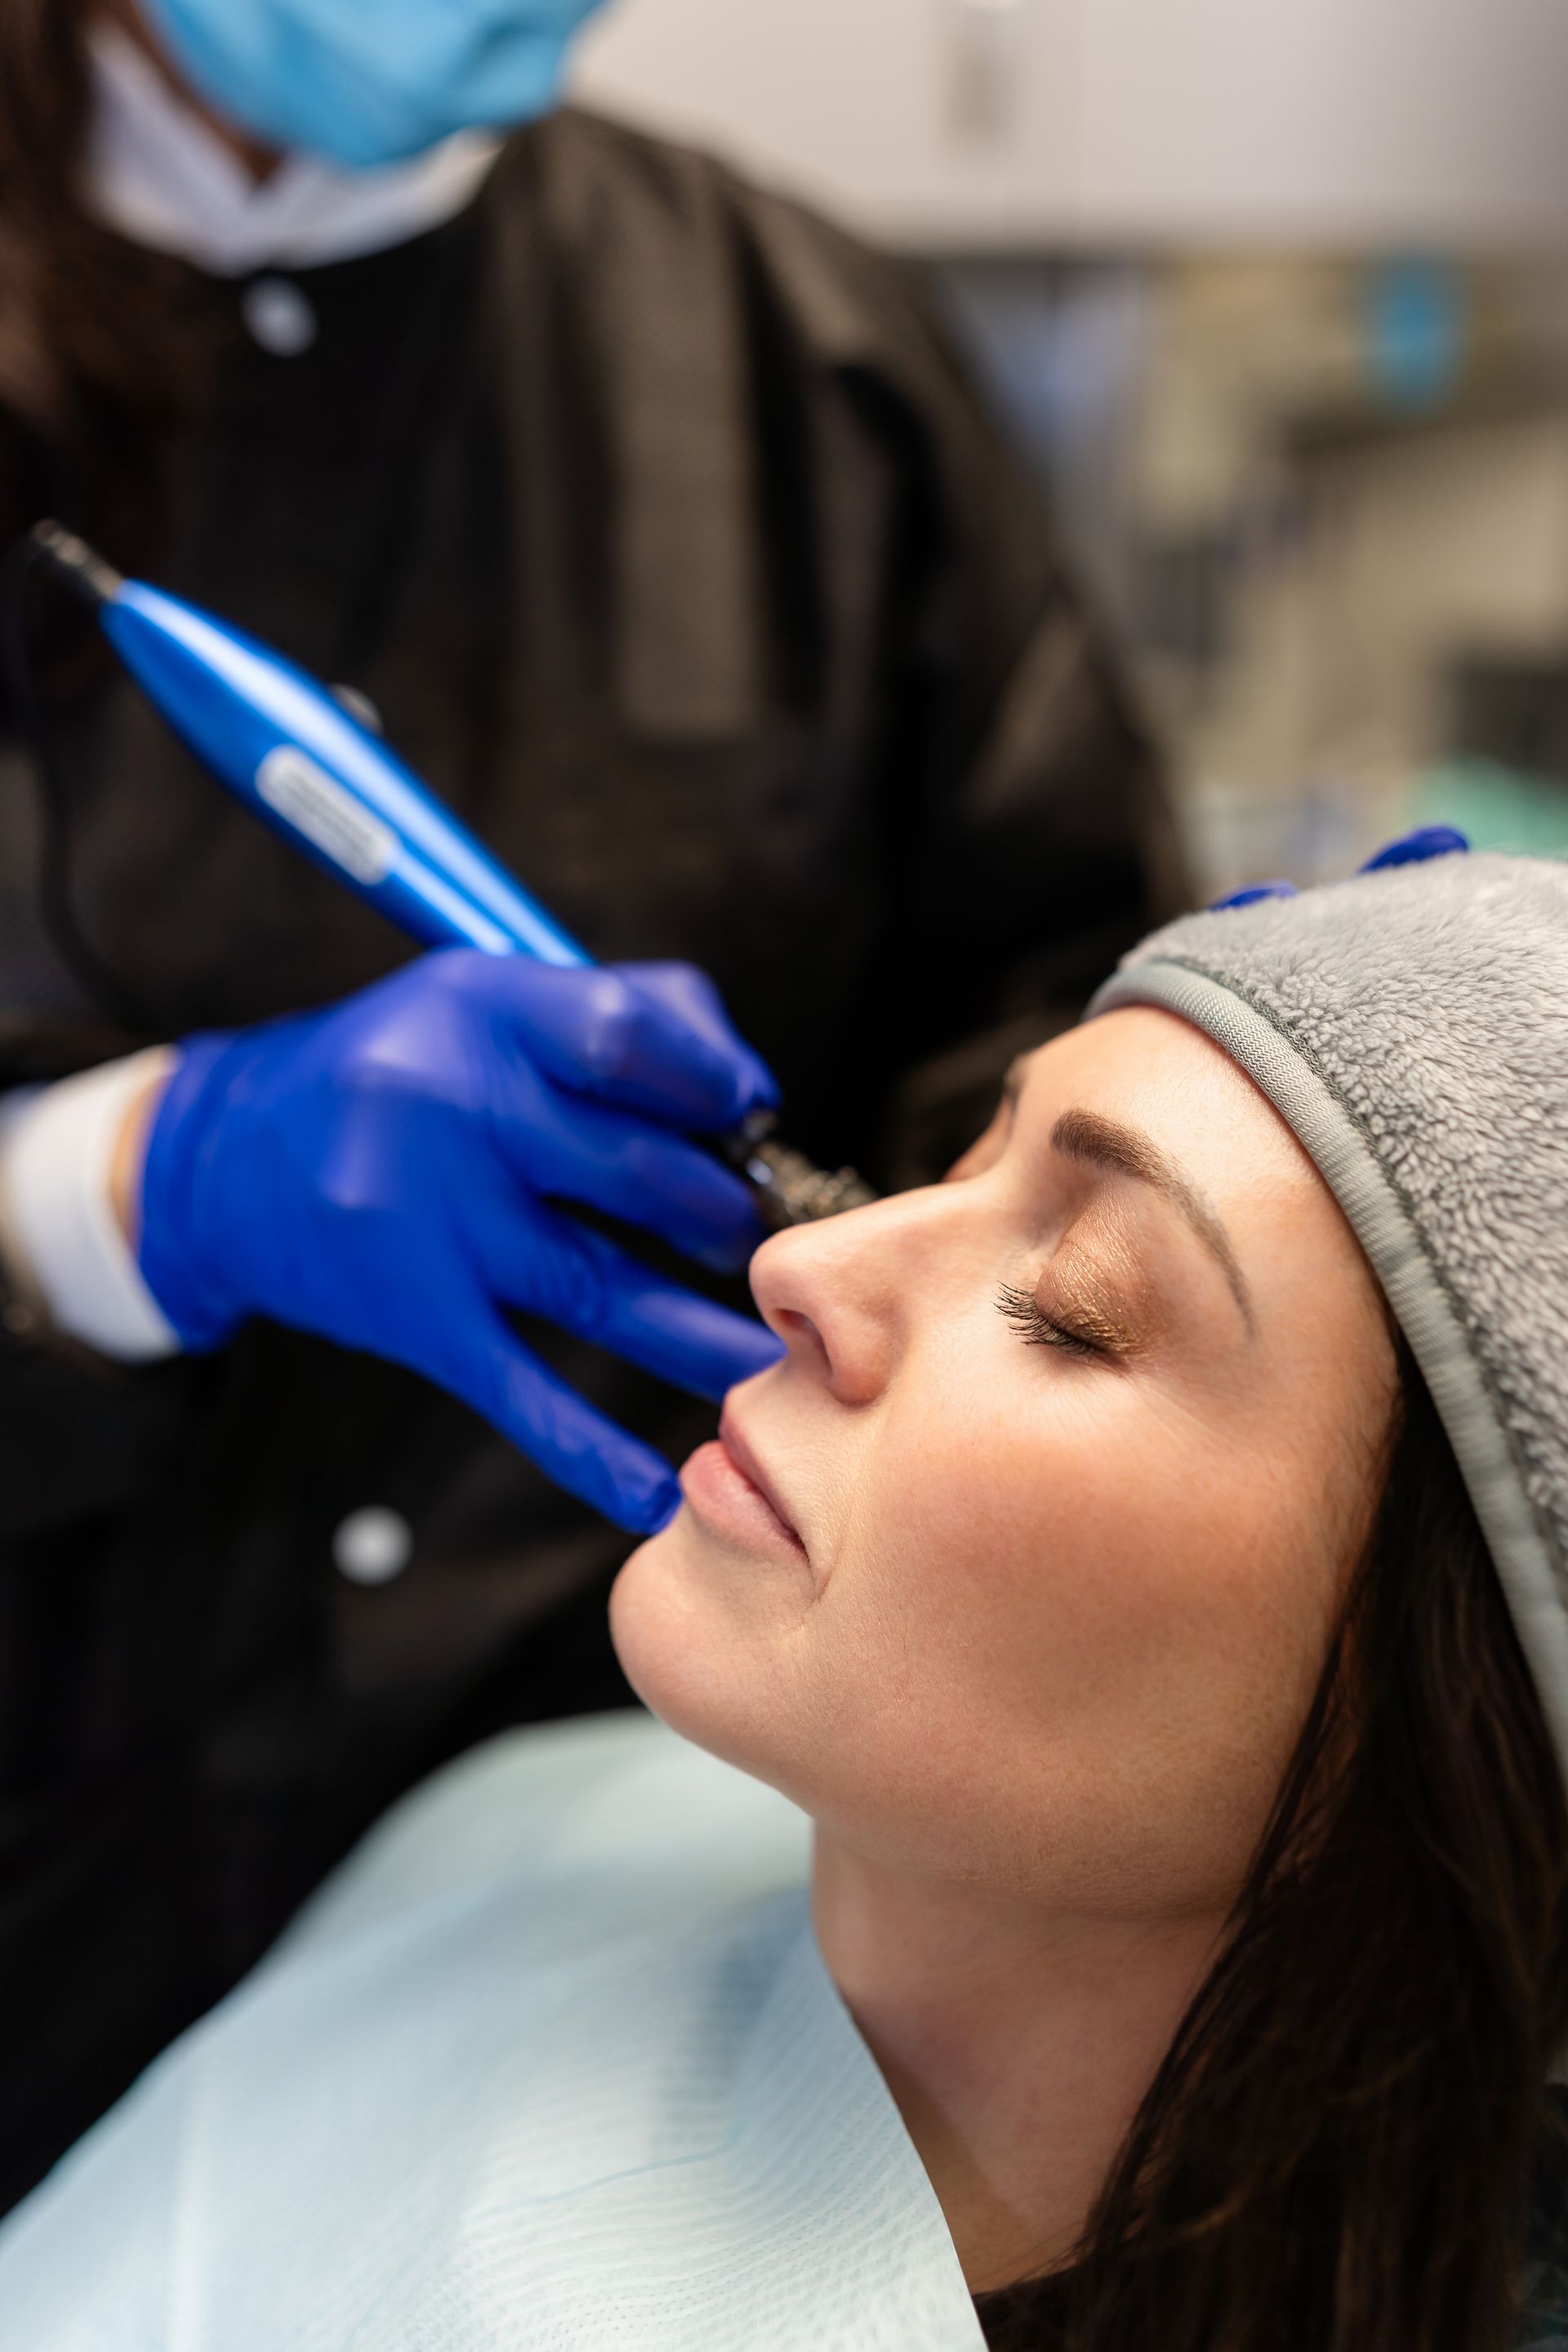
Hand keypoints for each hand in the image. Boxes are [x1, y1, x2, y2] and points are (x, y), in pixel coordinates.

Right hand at [132, 953, 784, 1532]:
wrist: (223, 1162)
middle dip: (723, 1212)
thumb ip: (620, 1014)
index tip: (749, 1117)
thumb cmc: (396, 1069)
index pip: (629, 1036)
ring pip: (601, 1285)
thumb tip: (750, 1094)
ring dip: (699, 1334)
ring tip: (765, 1361)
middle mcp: (452, 1105)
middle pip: (635, 1170)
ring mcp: (429, 1218)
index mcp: (482, 1009)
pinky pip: (516, 1388)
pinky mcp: (413, 1312)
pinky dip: (586, 1451)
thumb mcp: (486, 999)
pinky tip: (651, 1492)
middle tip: (759, 1239)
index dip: (715, 1081)